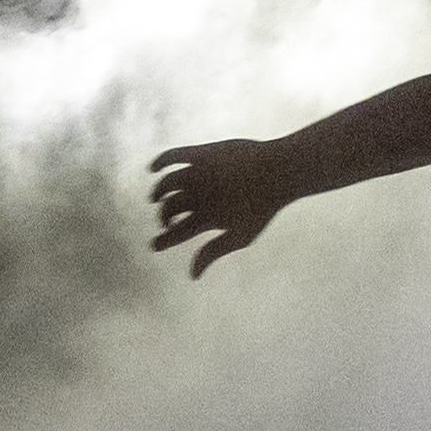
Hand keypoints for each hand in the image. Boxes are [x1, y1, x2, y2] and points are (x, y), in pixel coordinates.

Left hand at [148, 138, 303, 276]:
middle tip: (166, 221)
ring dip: (158, 191)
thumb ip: (213, 252)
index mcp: (207, 218)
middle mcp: (199, 197)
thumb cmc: (261, 208)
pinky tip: (153, 168)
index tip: (154, 245)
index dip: (163, 240)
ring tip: (156, 198)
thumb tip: (193, 275)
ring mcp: (198, 175)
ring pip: (168, 183)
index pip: (178, 231)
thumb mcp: (239, 236)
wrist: (277, 172)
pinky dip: (161, 161)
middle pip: (170, 208)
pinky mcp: (202, 154)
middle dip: (164, 217)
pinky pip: (174, 156)